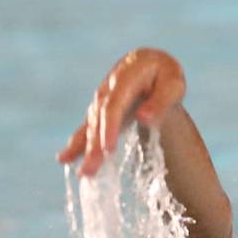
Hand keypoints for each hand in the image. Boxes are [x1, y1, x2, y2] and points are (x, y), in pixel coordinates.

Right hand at [57, 48, 186, 175]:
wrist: (151, 64)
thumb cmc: (166, 77)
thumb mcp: (173, 84)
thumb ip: (161, 100)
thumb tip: (143, 117)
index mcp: (127, 76)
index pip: (114, 104)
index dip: (109, 126)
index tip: (108, 149)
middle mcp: (109, 86)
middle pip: (99, 118)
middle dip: (94, 145)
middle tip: (91, 170)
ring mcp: (101, 97)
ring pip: (91, 125)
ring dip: (85, 149)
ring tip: (84, 173)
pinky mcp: (99, 109)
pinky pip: (87, 127)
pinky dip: (77, 143)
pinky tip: (64, 159)